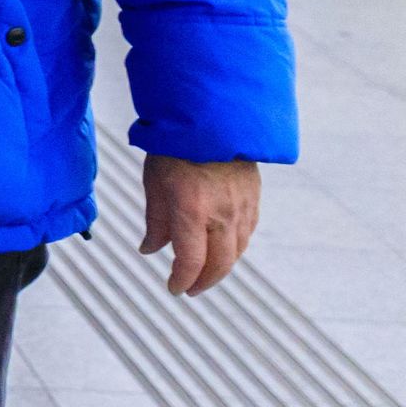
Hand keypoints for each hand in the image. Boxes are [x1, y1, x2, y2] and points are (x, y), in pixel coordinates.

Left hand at [137, 156, 259, 296]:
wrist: (212, 117)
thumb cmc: (175, 147)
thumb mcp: (155, 183)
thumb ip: (155, 221)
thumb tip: (151, 249)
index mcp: (192, 210)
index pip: (191, 261)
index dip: (182, 280)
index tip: (174, 288)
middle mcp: (221, 213)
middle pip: (220, 264)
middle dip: (204, 281)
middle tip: (191, 289)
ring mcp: (242, 206)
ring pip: (237, 250)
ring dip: (221, 267)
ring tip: (205, 272)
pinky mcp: (254, 197)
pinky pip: (247, 232)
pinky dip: (235, 246)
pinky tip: (223, 248)